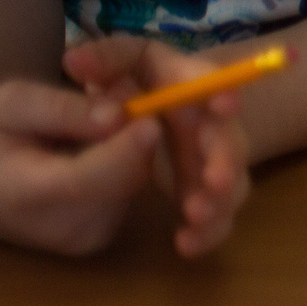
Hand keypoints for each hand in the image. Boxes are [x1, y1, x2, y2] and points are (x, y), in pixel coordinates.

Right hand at [0, 78, 158, 255]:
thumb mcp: (11, 104)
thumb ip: (63, 109)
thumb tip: (119, 115)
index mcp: (28, 196)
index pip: (87, 179)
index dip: (124, 150)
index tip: (150, 119)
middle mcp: (62, 228)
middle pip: (125, 179)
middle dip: (134, 134)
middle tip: (118, 95)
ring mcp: (84, 240)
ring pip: (135, 181)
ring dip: (132, 146)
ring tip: (95, 123)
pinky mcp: (100, 239)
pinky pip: (132, 190)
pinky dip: (127, 162)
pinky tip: (98, 149)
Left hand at [62, 37, 252, 258]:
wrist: (123, 115)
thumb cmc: (115, 81)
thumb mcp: (108, 64)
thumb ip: (99, 61)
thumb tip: (75, 61)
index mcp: (184, 79)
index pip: (208, 80)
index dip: (220, 89)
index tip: (223, 105)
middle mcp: (206, 118)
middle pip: (227, 136)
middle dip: (224, 158)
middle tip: (211, 182)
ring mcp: (207, 155)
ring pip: (231, 179)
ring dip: (220, 200)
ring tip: (195, 218)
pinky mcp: (201, 188)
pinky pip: (215, 211)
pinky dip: (207, 229)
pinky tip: (185, 244)